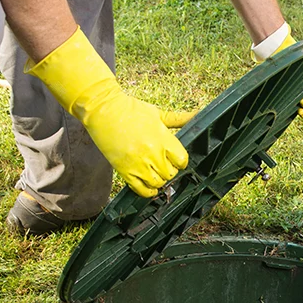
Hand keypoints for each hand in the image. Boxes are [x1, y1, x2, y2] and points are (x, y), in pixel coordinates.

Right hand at [27, 28, 192, 197]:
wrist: (104, 110)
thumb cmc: (132, 110)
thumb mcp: (158, 113)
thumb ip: (179, 119)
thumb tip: (199, 115)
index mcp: (163, 138)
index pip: (182, 160)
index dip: (180, 161)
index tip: (175, 159)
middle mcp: (153, 153)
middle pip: (170, 173)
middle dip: (169, 170)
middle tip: (163, 164)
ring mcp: (138, 163)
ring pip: (158, 183)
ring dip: (159, 180)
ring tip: (155, 173)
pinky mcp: (124, 170)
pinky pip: (141, 190)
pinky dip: (148, 192)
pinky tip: (149, 186)